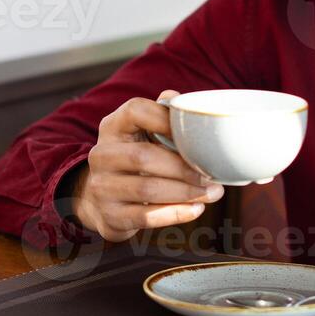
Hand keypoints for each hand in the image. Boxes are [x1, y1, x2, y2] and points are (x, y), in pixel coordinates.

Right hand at [69, 89, 224, 241]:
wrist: (102, 202)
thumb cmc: (134, 162)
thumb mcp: (140, 135)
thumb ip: (159, 116)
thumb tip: (178, 99)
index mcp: (112, 127)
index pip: (135, 111)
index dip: (165, 118)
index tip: (193, 132)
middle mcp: (101, 155)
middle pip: (143, 157)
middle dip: (183, 168)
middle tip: (211, 175)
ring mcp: (102, 187)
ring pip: (147, 189)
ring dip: (186, 192)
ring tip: (213, 193)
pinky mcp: (111, 216)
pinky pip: (146, 216)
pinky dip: (176, 213)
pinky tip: (196, 208)